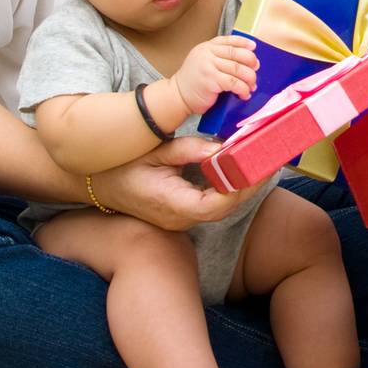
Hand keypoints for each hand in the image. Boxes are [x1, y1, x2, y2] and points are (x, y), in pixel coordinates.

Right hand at [89, 136, 252, 230]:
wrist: (98, 185)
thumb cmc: (122, 166)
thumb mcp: (155, 151)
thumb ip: (188, 149)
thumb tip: (222, 148)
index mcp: (171, 204)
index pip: (215, 204)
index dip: (240, 188)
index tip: (258, 167)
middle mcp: (179, 218)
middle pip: (224, 208)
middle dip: (249, 185)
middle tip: (270, 160)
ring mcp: (181, 219)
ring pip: (221, 208)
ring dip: (242, 186)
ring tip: (262, 162)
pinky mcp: (183, 214)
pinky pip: (212, 204)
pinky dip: (228, 187)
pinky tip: (241, 169)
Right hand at [169, 35, 258, 114]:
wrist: (177, 96)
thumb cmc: (194, 82)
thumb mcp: (204, 62)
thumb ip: (219, 57)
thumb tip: (247, 61)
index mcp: (206, 47)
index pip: (229, 40)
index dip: (244, 42)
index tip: (254, 48)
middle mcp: (207, 53)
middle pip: (237, 53)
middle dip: (251, 62)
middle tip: (255, 70)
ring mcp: (208, 66)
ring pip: (238, 69)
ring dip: (249, 79)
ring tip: (252, 86)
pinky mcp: (211, 80)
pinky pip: (234, 83)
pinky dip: (243, 89)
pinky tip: (244, 94)